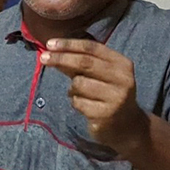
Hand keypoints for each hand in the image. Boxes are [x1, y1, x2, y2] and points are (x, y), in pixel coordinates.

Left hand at [40, 38, 150, 156]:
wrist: (126, 125)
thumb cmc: (107, 93)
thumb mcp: (98, 74)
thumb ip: (79, 63)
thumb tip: (52, 50)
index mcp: (122, 64)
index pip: (93, 48)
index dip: (69, 44)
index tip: (49, 44)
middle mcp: (122, 79)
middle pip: (84, 63)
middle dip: (61, 58)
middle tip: (42, 58)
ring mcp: (116, 97)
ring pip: (78, 83)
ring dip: (72, 89)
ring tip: (81, 95)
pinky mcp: (105, 114)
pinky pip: (77, 102)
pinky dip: (75, 102)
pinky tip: (86, 107)